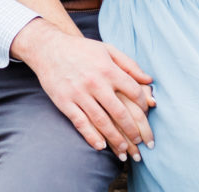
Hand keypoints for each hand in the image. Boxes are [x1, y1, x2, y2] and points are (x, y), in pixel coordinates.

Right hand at [12, 19, 154, 158]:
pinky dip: (92, 137)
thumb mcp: (107, 50)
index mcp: (108, 69)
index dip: (143, 104)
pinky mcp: (65, 102)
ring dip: (115, 139)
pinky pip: (81, 123)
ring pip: (102, 122)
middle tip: (140, 142)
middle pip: (120, 112)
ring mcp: (79, 94)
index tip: (146, 112)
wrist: (49, 48)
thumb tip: (149, 80)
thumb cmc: (82, 50)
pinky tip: (101, 146)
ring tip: (125, 149)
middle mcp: (95, 83)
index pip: (134, 91)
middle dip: (133, 130)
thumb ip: (129, 65)